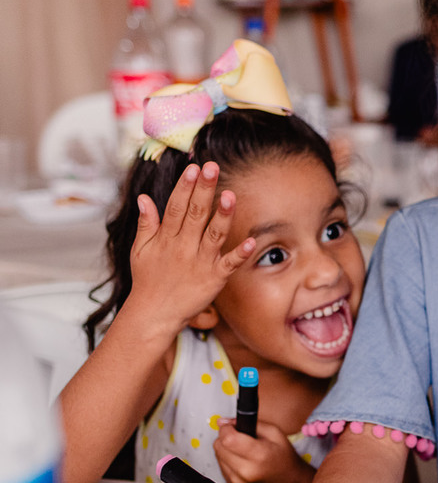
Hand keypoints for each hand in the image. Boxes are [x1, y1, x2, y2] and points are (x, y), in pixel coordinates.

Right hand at [122, 162, 254, 334]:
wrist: (154, 314)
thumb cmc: (148, 280)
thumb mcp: (140, 250)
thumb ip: (146, 223)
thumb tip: (144, 197)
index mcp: (166, 238)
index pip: (175, 206)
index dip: (185, 186)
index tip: (194, 168)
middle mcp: (184, 247)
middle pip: (195, 214)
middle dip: (204, 190)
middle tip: (212, 168)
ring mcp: (201, 263)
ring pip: (214, 234)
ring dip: (223, 215)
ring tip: (230, 195)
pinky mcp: (215, 279)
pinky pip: (229, 264)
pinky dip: (240, 254)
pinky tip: (251, 242)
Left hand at [214, 419, 315, 482]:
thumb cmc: (284, 457)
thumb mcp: (274, 432)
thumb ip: (249, 423)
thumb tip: (223, 422)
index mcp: (259, 455)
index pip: (228, 439)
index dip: (227, 429)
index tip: (233, 426)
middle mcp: (246, 472)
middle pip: (219, 446)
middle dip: (226, 438)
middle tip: (241, 438)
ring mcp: (238, 482)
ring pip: (218, 456)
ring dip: (227, 450)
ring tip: (244, 451)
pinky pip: (221, 467)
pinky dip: (229, 461)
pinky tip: (243, 461)